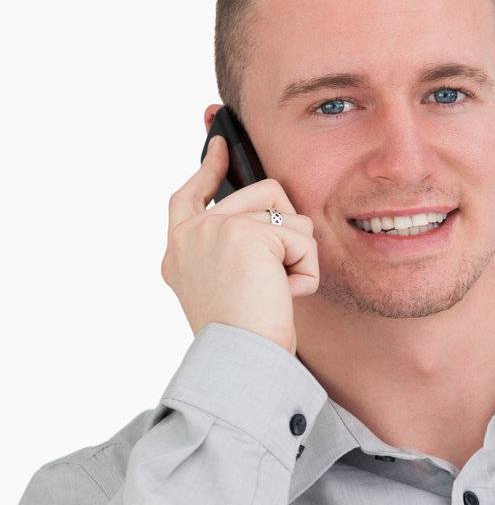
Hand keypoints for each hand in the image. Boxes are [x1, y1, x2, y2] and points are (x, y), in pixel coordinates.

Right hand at [162, 134, 318, 355]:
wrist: (243, 359)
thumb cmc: (245, 337)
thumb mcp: (229, 287)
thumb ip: (236, 249)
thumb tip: (274, 218)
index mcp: (179, 253)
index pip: (189, 196)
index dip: (208, 168)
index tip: (220, 145)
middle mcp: (189, 237)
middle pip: (262, 195)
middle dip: (289, 228)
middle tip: (282, 271)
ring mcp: (215, 229)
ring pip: (289, 215)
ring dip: (298, 255)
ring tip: (276, 290)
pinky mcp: (246, 232)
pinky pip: (302, 239)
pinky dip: (306, 271)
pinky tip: (284, 296)